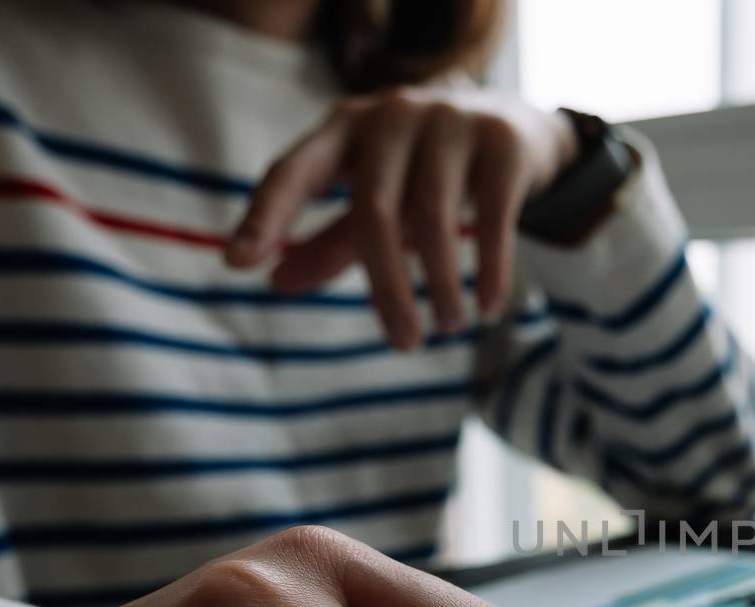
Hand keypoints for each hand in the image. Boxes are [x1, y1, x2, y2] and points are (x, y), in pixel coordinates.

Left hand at [224, 89, 580, 348]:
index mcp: (345, 127)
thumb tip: (274, 283)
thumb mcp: (378, 199)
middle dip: (388, 286)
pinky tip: (487, 305)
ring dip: (440, 284)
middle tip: (405, 344)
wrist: (517, 129)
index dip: (264, 215)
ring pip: (434, 216)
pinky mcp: (501, 138)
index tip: (236, 263)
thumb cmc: (428, 172)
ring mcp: (449, 120)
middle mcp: (391, 115)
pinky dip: (489, 267)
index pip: (293, 170)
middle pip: (374, 210)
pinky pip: (492, 215)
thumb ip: (332, 239)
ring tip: (448, 326)